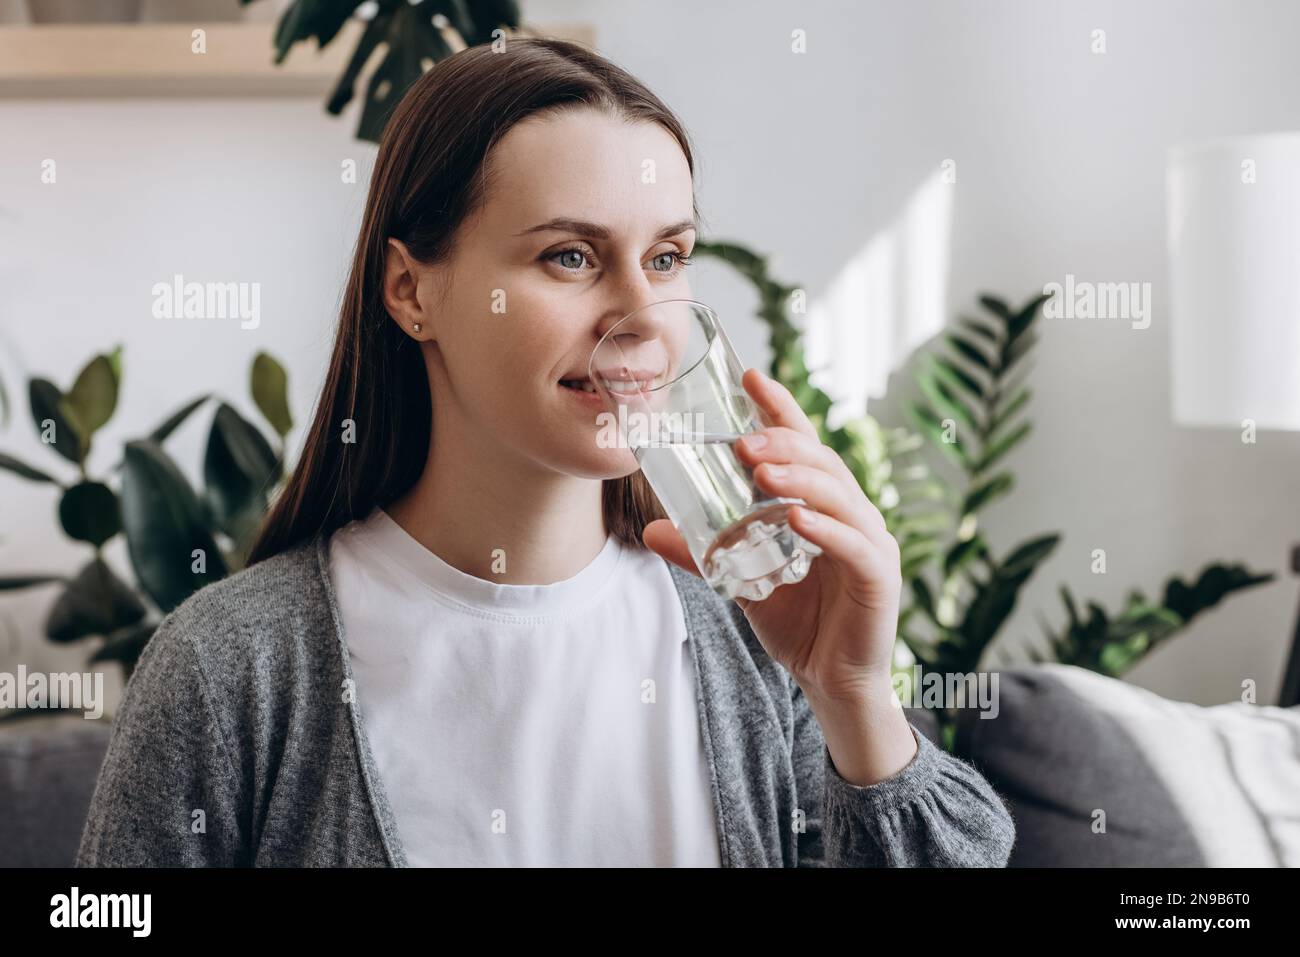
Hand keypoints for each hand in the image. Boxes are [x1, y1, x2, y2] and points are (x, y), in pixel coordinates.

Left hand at [643, 368, 902, 704]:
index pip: (805, 446)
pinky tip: (797, 519)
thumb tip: (651, 529)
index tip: (751, 377)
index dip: (781, 410)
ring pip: (840, 496)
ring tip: (761, 472)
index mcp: (823, 506)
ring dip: (800, 479)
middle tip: (742, 443)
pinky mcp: (880, 577)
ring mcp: (872, 543)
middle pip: (823, 463)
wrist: (833, 683)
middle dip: (784, 445)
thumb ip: (704, 554)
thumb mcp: (741, 581)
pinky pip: (854, 545)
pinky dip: (826, 529)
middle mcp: (853, 515)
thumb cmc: (798, 625)